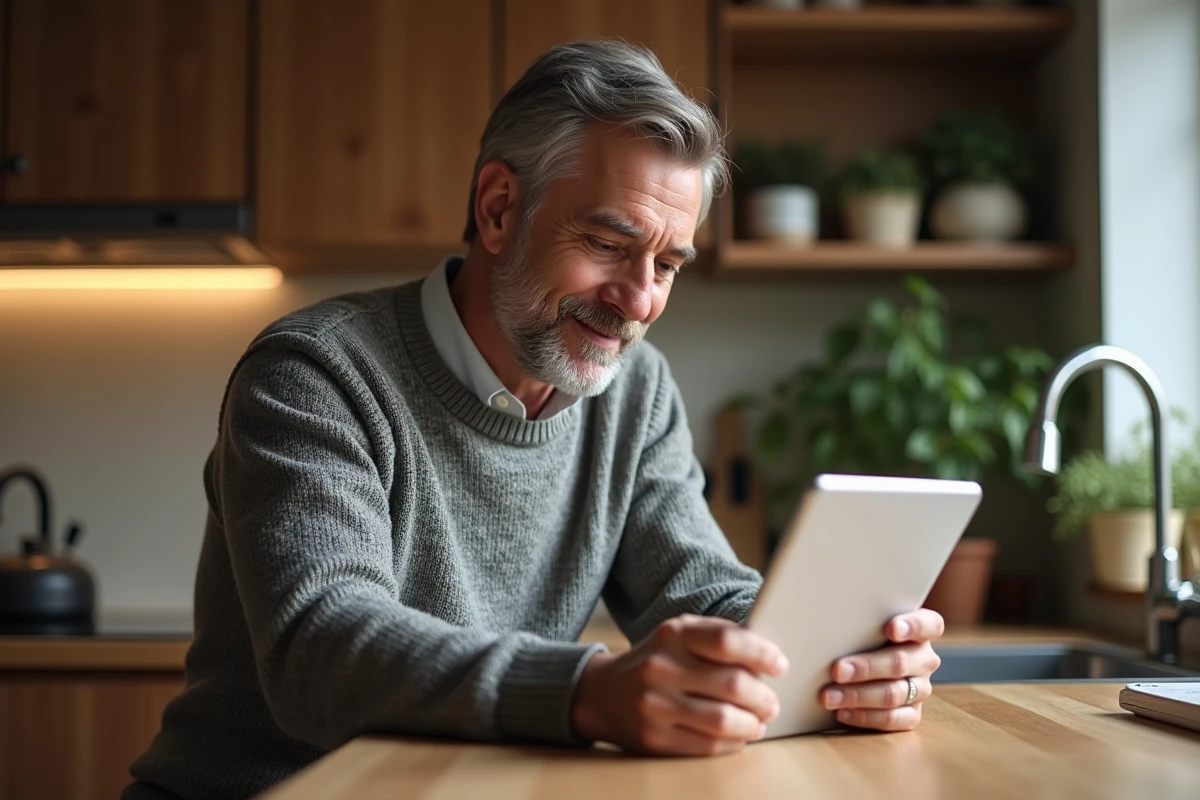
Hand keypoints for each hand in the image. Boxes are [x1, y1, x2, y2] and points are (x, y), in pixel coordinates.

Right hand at [571, 614, 788, 755]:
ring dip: (752, 724)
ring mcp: (655, 706)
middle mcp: (661, 667)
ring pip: (723, 720)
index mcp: (672, 634)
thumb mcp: (678, 635)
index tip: (780, 665)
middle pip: (732, 684)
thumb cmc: (655, 660)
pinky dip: (732, 743)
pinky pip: (707, 746)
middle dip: (763, 697)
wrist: (602, 694)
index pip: (727, 641)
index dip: (761, 654)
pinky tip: (738, 736)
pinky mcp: (654, 739)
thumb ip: (717, 637)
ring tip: (759, 722)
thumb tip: (767, 655)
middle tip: (772, 703)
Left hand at [820, 608, 943, 731]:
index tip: (891, 629)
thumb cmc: (864, 634)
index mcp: (923, 630)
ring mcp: (921, 688)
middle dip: (866, 667)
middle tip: (837, 670)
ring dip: (858, 696)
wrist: (865, 659)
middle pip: (900, 662)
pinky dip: (865, 717)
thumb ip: (861, 621)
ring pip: (893, 694)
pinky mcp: (912, 713)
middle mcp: (924, 659)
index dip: (911, 626)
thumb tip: (829, 619)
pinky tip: (842, 712)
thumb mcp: (867, 622)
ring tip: (829, 696)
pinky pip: (892, 720)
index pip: (928, 625)